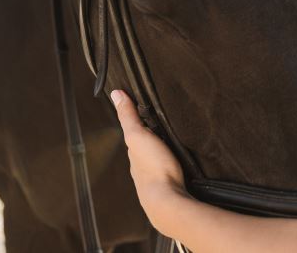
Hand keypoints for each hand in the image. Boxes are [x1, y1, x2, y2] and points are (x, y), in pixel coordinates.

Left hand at [111, 89, 189, 233]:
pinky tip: (180, 166)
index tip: (146, 114)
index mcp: (134, 155)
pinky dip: (172, 168)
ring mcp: (156, 181)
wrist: (168, 202)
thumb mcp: (138, 136)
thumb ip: (128, 117)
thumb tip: (115, 94)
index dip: (139, 126)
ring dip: (163, 156)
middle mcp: (141, 169)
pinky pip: (170, 174)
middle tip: (164, 129)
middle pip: (146, 152)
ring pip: (157, 164)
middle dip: (153, 142)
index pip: (135, 137)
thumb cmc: (153, 169)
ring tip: (174, 147)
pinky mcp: (171, 188)